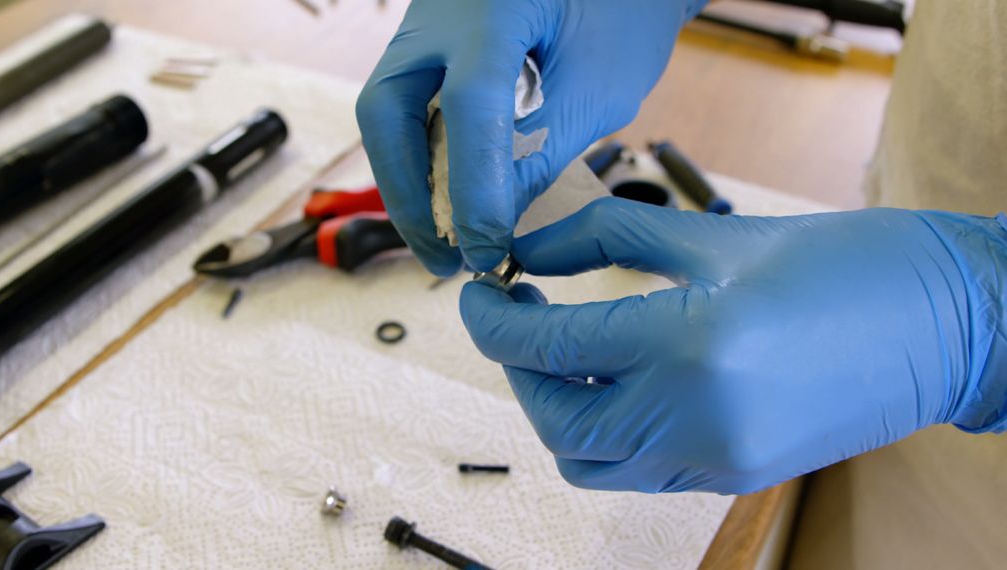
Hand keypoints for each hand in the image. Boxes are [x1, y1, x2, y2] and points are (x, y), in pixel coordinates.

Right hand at [356, 0, 704, 274]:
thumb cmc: (625, 14)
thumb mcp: (601, 87)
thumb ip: (543, 151)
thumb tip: (492, 222)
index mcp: (496, 4)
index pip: (470, 102)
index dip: (472, 184)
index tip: (485, 249)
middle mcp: (441, 7)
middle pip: (387, 109)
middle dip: (408, 195)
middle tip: (443, 259)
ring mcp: (425, 20)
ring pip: (386, 111)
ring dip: (408, 184)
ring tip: (444, 244)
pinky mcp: (426, 42)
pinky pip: (405, 105)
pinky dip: (419, 158)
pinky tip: (446, 202)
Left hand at [460, 199, 1006, 493]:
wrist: (951, 325)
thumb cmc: (845, 263)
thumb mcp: (716, 233)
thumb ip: (605, 239)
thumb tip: (530, 250)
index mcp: (689, 345)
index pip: (548, 346)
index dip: (493, 318)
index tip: (475, 292)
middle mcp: (695, 418)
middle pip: (554, 420)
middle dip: (516, 368)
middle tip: (513, 315)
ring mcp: (716, 459)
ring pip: (589, 460)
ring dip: (555, 407)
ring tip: (559, 349)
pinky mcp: (734, 475)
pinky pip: (637, 469)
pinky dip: (605, 429)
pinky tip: (613, 378)